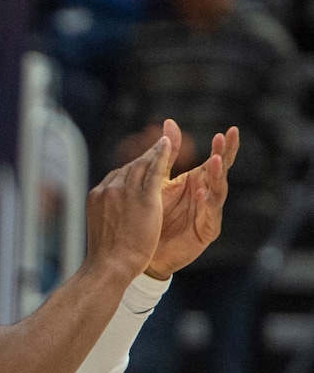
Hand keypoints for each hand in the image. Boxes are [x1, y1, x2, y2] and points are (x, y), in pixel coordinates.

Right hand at [86, 132, 170, 282]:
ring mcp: (124, 191)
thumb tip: (110, 215)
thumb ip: (106, 215)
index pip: (116, 176)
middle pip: (129, 167)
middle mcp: (108, 188)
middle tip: (157, 146)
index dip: (130, 170)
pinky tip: (167, 144)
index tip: (139, 165)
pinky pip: (154, 170)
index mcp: (97, 196)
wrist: (110, 266)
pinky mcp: (144, 196)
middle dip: (143, 158)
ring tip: (165, 143)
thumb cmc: (107, 256)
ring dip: (153, 152)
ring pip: (141, 165)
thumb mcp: (101, 229)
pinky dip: (161, 155)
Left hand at [145, 119, 237, 278]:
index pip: (214, 160)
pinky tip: (201, 192)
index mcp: (197, 181)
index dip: (223, 147)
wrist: (142, 250)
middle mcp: (206, 195)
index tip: (229, 130)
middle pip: (220, 173)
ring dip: (216, 176)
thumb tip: (170, 122)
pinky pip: (209, 215)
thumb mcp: (158, 181)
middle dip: (224, 155)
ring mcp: (208, 213)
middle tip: (226, 139)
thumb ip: (166, 156)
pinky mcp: (206, 231)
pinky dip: (206, 203)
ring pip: (218, 192)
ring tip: (214, 161)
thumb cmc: (152, 215)